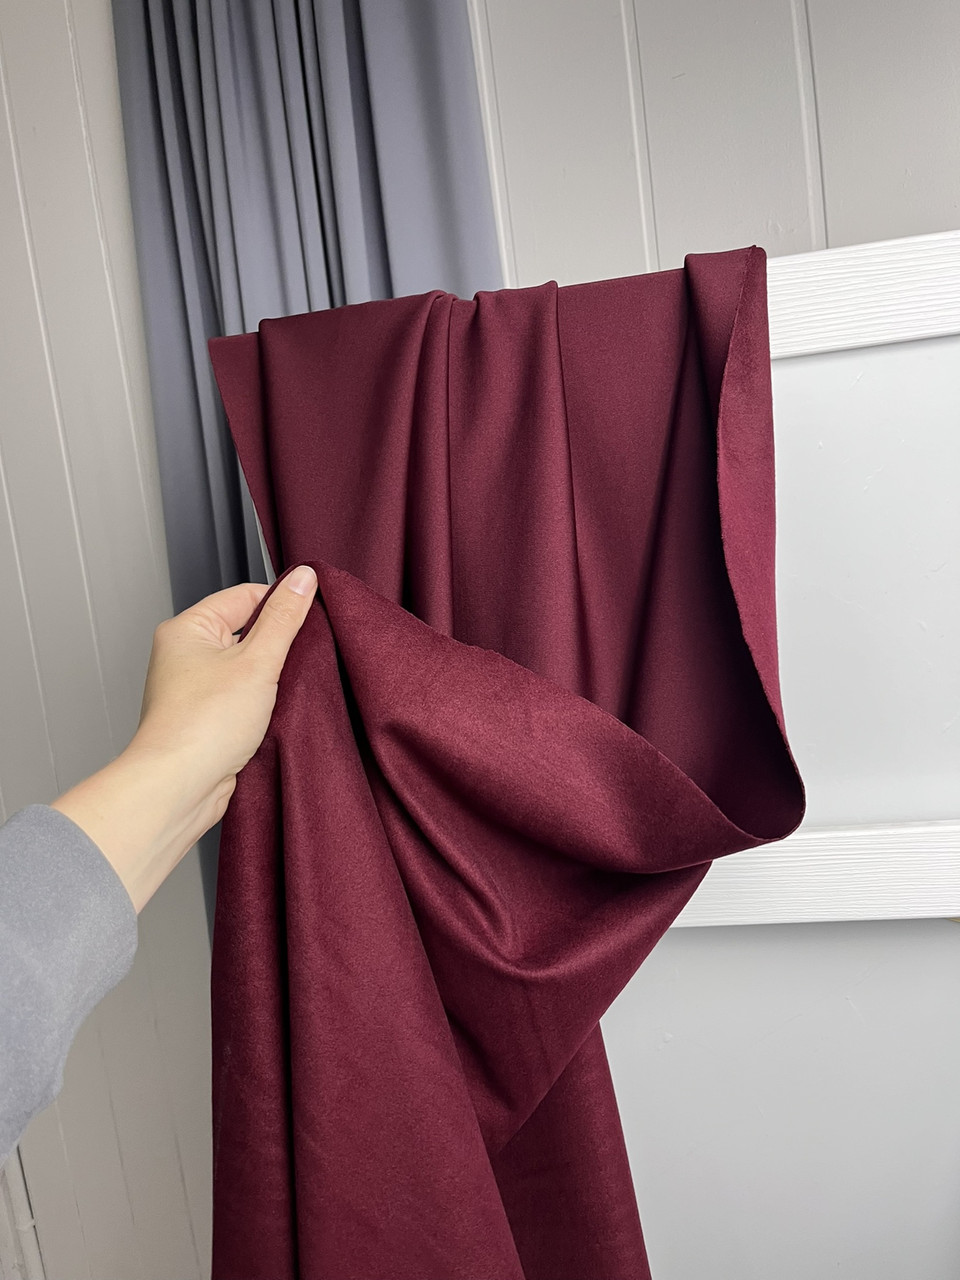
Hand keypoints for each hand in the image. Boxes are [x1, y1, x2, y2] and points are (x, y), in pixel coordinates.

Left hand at [52, 566, 316, 911]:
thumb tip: (303, 579)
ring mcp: (193, 689)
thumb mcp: (257, 661)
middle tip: (301, 660)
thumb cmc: (201, 727)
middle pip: (246, 631)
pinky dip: (261, 703)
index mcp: (187, 629)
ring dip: (270, 678)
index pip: (244, 596)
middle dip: (278, 646)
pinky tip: (275, 713)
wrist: (178, 788)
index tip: (313, 615)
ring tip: (285, 690)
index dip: (281, 604)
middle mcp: (184, 655)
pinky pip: (241, 697)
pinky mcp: (205, 719)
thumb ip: (284, 618)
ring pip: (246, 668)